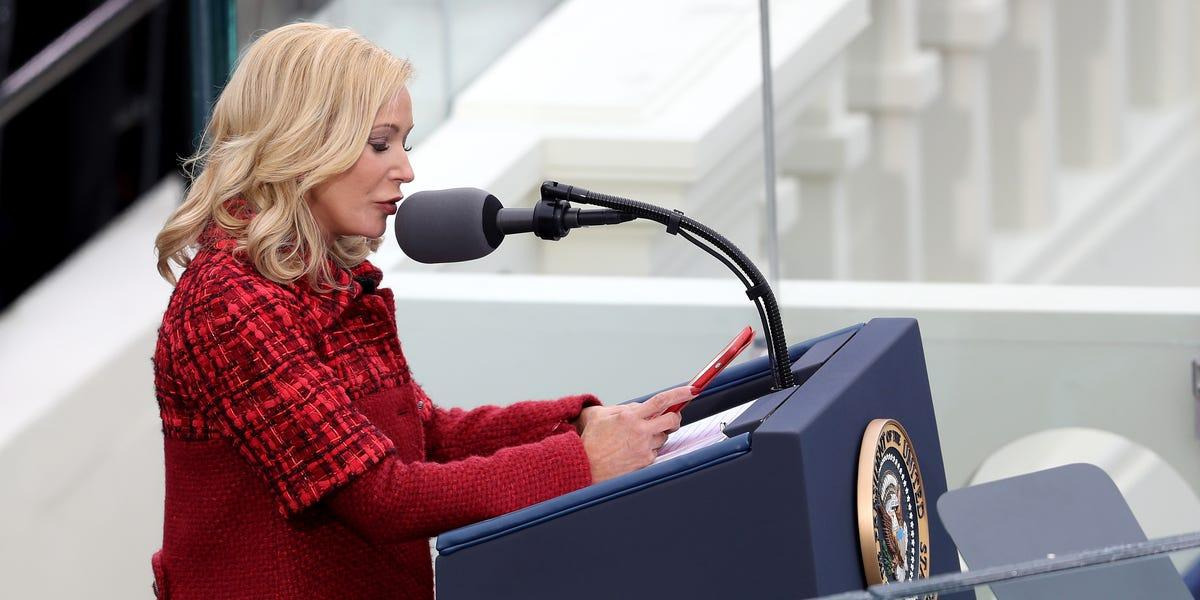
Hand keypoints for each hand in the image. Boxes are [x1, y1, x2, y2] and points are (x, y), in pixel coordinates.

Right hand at [578, 387, 692, 482]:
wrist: (585, 465)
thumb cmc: (590, 440)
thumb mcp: (600, 415)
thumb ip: (623, 407)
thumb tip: (640, 406)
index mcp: (630, 416)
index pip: (662, 401)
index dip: (680, 393)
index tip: (692, 390)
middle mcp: (640, 431)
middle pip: (672, 420)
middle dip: (675, 418)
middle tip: (669, 418)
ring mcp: (644, 448)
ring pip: (664, 437)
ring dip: (657, 435)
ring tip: (637, 438)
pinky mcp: (645, 462)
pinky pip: (656, 452)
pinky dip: (649, 449)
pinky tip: (633, 450)